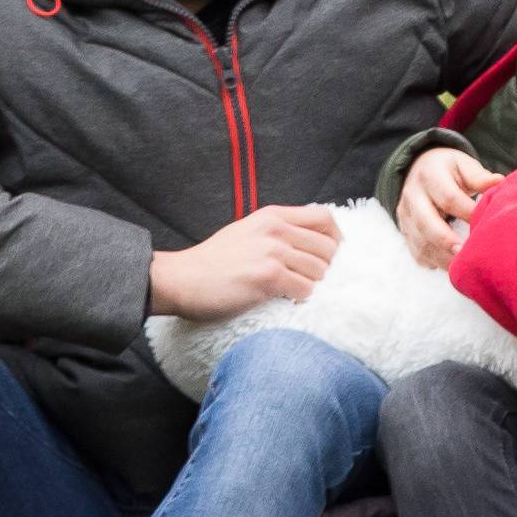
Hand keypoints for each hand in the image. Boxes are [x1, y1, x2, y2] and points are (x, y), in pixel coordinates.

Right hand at [148, 205, 340, 319]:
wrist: (181, 279)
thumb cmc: (213, 262)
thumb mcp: (247, 232)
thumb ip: (277, 231)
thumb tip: (311, 243)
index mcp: (272, 216)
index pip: (324, 217)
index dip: (335, 238)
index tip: (331, 256)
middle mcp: (275, 229)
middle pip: (327, 247)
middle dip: (325, 268)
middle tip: (309, 281)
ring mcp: (272, 252)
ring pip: (320, 271)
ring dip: (311, 286)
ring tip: (292, 291)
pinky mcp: (268, 277)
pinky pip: (305, 290)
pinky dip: (300, 299)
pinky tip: (285, 300)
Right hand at [398, 148, 505, 269]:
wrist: (418, 170)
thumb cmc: (449, 170)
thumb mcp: (463, 165)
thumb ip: (479, 177)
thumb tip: (499, 182)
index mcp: (430, 175)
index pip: (449, 198)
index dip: (468, 213)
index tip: (487, 225)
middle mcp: (413, 196)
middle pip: (427, 223)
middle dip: (447, 241)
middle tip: (467, 254)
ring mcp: (405, 216)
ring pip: (420, 242)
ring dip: (442, 257)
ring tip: (464, 267)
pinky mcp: (405, 231)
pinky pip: (416, 252)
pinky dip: (434, 262)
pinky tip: (452, 267)